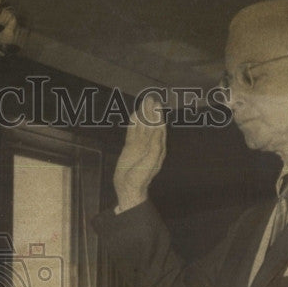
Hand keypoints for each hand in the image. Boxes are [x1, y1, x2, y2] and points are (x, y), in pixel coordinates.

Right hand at [113, 97, 166, 211]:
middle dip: (150, 112)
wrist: (128, 187)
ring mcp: (139, 145)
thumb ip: (155, 147)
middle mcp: (150, 144)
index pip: (159, 128)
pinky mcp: (129, 147)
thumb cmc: (141, 178)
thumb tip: (159, 131)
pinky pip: (131, 132)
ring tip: (143, 102)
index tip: (157, 106)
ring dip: (142, 115)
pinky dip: (133, 123)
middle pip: (150, 124)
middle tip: (150, 99)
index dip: (158, 116)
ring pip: (141, 126)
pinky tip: (134, 114)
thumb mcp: (151, 163)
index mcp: (158, 148)